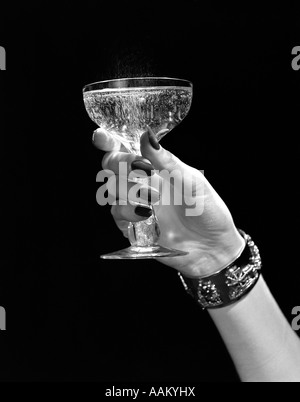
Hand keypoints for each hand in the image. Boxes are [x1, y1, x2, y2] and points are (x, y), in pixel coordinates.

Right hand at [93, 127, 244, 276]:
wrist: (213, 247)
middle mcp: (143, 183)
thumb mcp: (192, 182)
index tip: (100, 138)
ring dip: (128, 191)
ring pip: (112, 189)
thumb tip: (146, 136)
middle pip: (112, 166)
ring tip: (153, 200)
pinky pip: (117, 214)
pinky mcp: (134, 226)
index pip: (126, 149)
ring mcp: (137, 204)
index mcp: (156, 167)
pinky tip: (146, 216)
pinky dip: (128, 212)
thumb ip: (167, 161)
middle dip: (119, 164)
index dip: (109, 141)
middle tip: (141, 171)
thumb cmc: (209, 210)